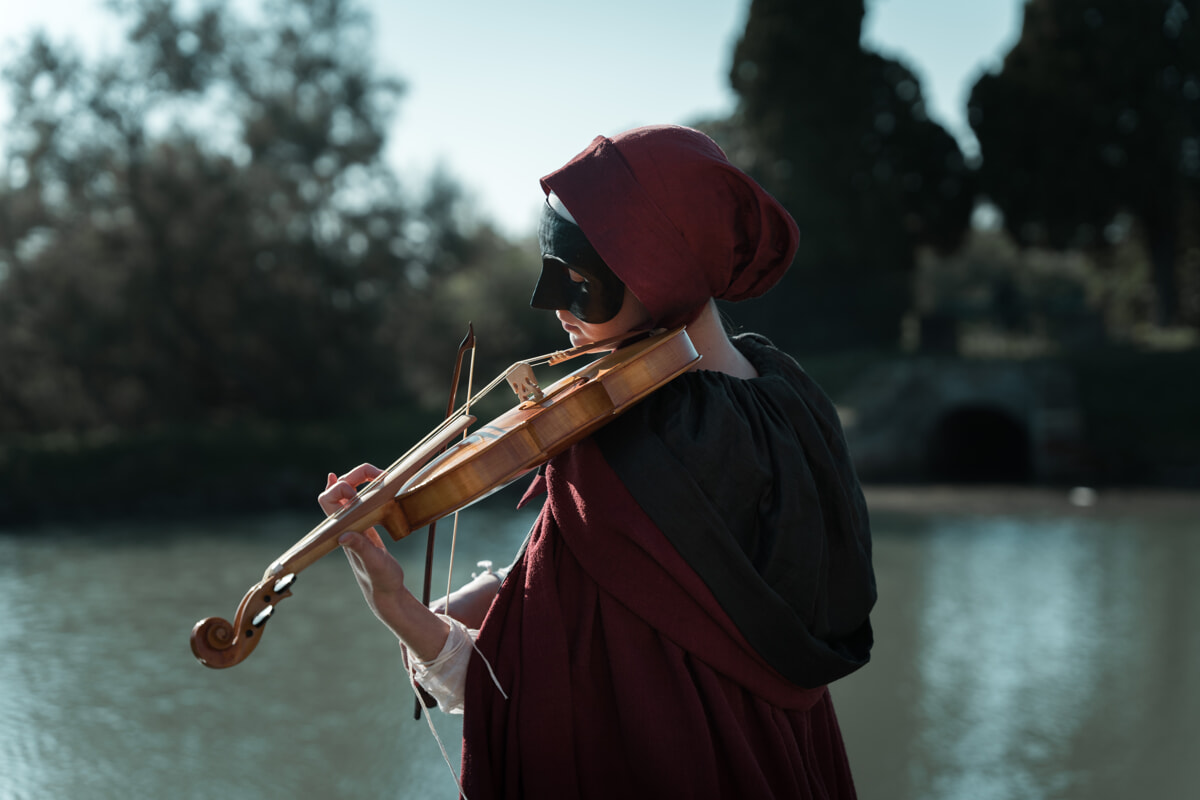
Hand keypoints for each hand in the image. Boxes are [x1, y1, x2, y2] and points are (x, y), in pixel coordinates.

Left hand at [317, 466, 448, 659]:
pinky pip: (358, 501)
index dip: (340, 488)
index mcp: (342, 529)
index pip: (327, 499)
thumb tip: (343, 536)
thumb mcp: (374, 563)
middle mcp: (344, 524)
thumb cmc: (381, 580)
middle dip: (352, 476)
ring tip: (376, 474)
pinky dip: (361, 487)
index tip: (362, 490)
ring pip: (346, 493)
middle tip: (377, 474)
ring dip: (357, 479)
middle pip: (335, 490)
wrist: (386, 592)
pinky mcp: (366, 526)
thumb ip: (360, 548)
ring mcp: (355, 524)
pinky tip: (365, 482)